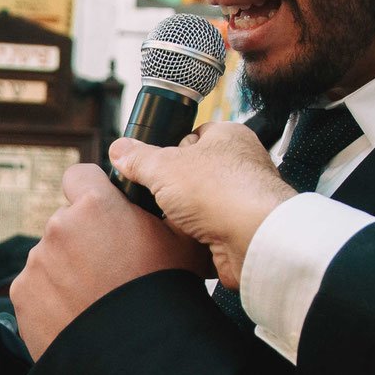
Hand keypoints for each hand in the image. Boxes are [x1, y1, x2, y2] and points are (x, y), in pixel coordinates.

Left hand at [11, 165, 214, 361]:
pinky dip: (52, 299)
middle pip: (66, 222)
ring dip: (67, 271)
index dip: (93, 192)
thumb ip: (165, 211)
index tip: (104, 212)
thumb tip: (166, 196)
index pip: (80, 176)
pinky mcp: (22, 295)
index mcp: (95, 206)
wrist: (137, 357)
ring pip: (51, 257)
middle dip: (83, 238)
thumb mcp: (183, 242)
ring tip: (96, 300)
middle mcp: (58, 227)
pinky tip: (78, 316)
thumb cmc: (166, 294)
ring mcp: (37, 262)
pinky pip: (37, 288)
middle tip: (110, 269)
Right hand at [106, 126, 294, 289]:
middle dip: (173, 187)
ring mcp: (243, 199)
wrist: (254, 239)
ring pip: (201, 204)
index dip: (169, 149)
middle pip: (194, 172)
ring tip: (169, 219)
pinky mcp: (242, 229)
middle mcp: (241, 165)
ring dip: (183, 215)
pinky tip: (185, 239)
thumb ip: (138, 158)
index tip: (151, 163)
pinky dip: (196, 237)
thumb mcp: (164, 167)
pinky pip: (209, 230)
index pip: (193, 135)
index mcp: (228, 137)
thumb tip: (120, 150)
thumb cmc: (222, 192)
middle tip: (156, 194)